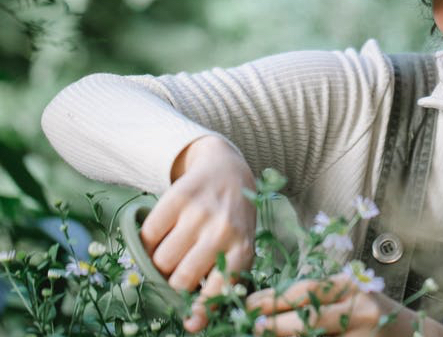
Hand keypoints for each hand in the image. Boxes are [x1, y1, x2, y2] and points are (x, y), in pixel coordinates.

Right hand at [140, 134, 256, 331]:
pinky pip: (148, 234)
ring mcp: (200, 212)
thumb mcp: (238, 247)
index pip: (220, 289)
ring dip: (159, 263)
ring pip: (161, 260)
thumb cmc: (232, 220)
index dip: (202, 311)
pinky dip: (148, 241)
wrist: (227, 171)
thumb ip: (222, 280)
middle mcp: (223, 230)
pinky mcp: (178, 196)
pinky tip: (162, 235)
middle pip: (181, 279)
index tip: (190, 324)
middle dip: (173, 284)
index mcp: (243, 248)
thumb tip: (193, 324)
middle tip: (175, 274)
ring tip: (171, 252)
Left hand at [246, 274, 442, 336]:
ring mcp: (360, 336)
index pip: (307, 290)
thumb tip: (273, 310)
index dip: (275, 298)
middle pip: (308, 317)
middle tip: (252, 325)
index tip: (250, 304)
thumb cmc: (378, 315)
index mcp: (352, 287)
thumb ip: (322, 300)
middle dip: (275, 323)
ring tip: (265, 335)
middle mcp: (359, 309)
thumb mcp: (353, 296)